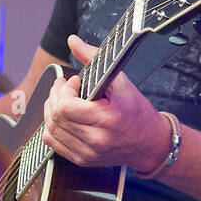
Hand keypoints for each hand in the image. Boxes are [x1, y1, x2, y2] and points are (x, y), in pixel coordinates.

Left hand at [41, 35, 168, 173]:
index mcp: (107, 120)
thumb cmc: (137, 112)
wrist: (150, 143)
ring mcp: (87, 153)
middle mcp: (96, 141)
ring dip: (51, 110)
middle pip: (56, 117)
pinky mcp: (82, 160)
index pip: (66, 107)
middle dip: (55, 96)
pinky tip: (63, 117)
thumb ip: (94, 58)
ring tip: (62, 100)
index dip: (64, 90)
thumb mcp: (121, 82)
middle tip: (63, 86)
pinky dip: (52, 127)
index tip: (75, 82)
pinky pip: (53, 142)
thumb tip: (72, 40)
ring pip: (51, 129)